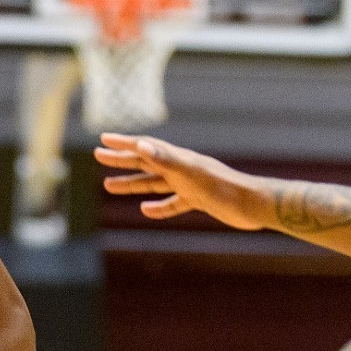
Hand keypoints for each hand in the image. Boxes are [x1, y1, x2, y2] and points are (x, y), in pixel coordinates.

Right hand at [96, 134, 270, 230]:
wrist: (252, 205)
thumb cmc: (224, 187)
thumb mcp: (190, 172)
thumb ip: (166, 159)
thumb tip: (141, 147)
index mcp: (177, 159)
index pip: (144, 148)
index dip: (123, 144)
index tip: (102, 139)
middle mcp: (181, 169)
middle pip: (145, 162)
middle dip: (121, 160)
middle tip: (98, 156)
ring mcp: (189, 184)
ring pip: (154, 183)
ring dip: (132, 183)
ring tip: (109, 186)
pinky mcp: (198, 200)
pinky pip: (172, 203)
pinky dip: (157, 207)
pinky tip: (146, 210)